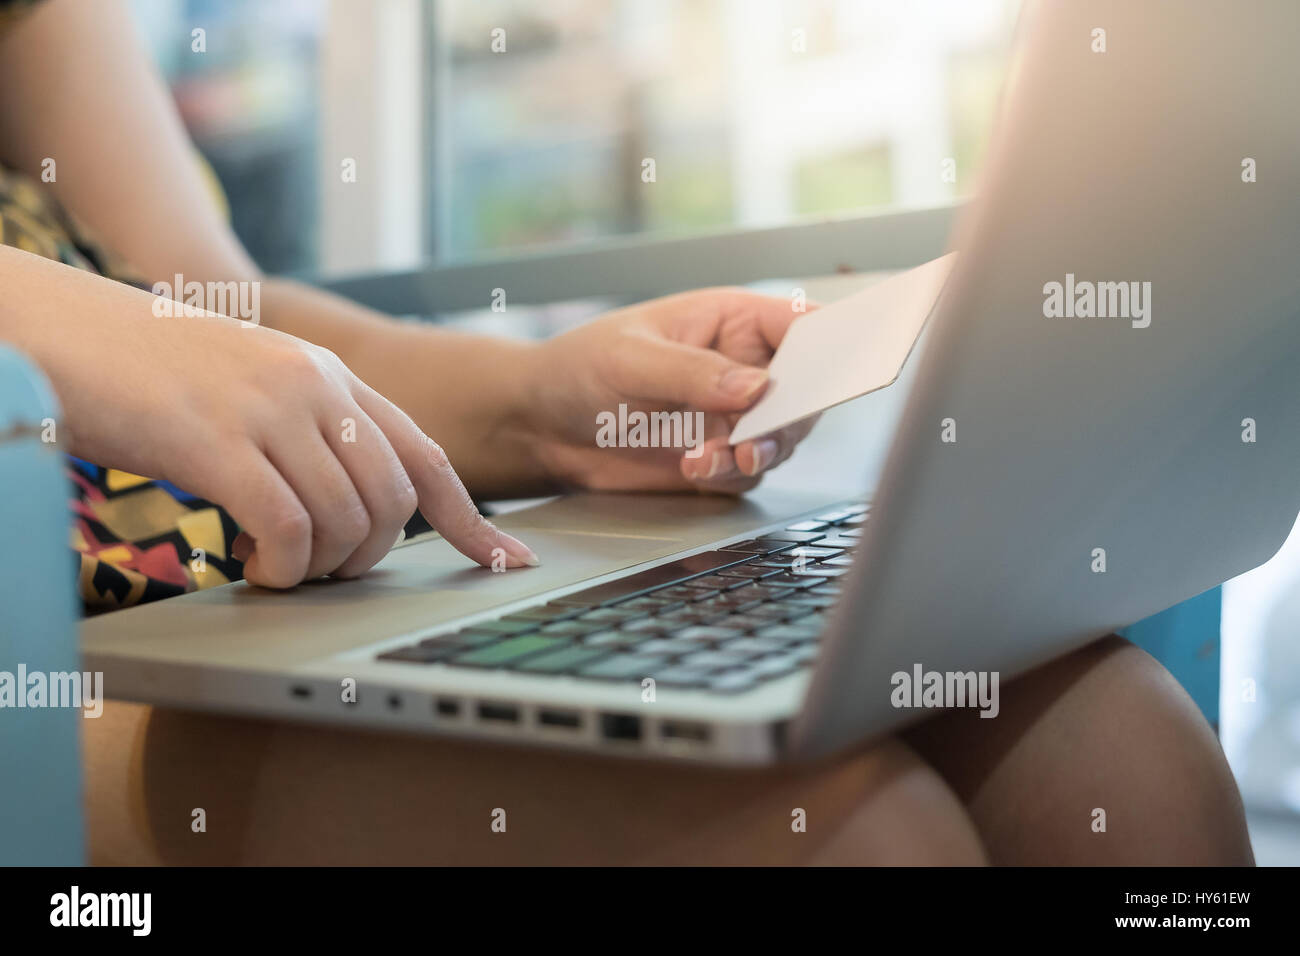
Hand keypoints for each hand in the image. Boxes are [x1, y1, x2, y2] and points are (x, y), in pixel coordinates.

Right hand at [9, 252, 540, 587]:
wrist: (56, 326)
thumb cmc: (147, 372)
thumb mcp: (249, 389)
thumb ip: (307, 430)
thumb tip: (345, 505)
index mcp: (329, 374)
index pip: (424, 455)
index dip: (469, 518)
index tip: (505, 560)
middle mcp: (314, 384)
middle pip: (394, 499)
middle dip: (370, 556)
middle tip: (321, 570)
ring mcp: (267, 407)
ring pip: (347, 520)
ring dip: (318, 568)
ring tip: (275, 567)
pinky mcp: (216, 438)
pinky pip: (288, 528)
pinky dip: (281, 566)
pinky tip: (252, 566)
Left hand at [521, 288, 817, 493]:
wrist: (543, 429)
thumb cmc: (579, 369)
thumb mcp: (630, 360)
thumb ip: (693, 373)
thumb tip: (757, 388)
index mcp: (732, 321)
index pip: (802, 324)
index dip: (832, 342)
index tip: (835, 369)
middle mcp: (744, 368)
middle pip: (807, 390)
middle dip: (793, 415)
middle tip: (764, 433)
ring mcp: (736, 417)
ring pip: (783, 438)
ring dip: (758, 451)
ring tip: (710, 456)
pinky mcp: (720, 459)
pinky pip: (750, 471)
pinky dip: (730, 474)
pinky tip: (692, 465)